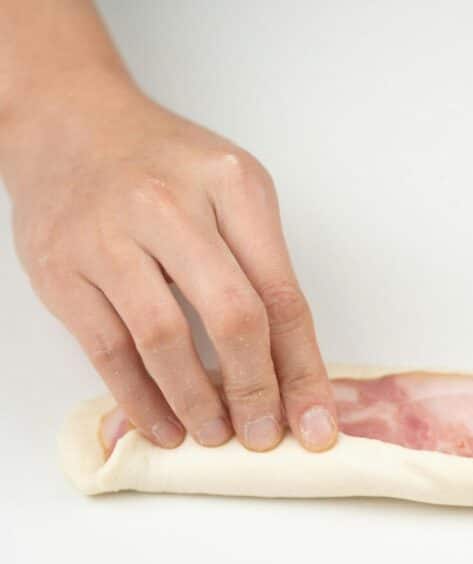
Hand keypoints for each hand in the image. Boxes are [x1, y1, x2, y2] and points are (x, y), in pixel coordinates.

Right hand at [4, 68, 337, 451]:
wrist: (71, 123)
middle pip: (233, 316)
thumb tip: (290, 368)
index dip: (303, 369)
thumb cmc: (167, 165)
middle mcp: (171, 205)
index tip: (316, 422)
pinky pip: (108, 349)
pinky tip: (164, 426)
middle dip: (256, 390)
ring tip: (217, 435)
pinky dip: (140, 399)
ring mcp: (109, 236)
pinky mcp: (61, 268)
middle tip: (266, 436)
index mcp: (233, 185)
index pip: (282, 294)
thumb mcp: (232, 188)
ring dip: (197, 401)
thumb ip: (262, 264)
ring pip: (164, 339)